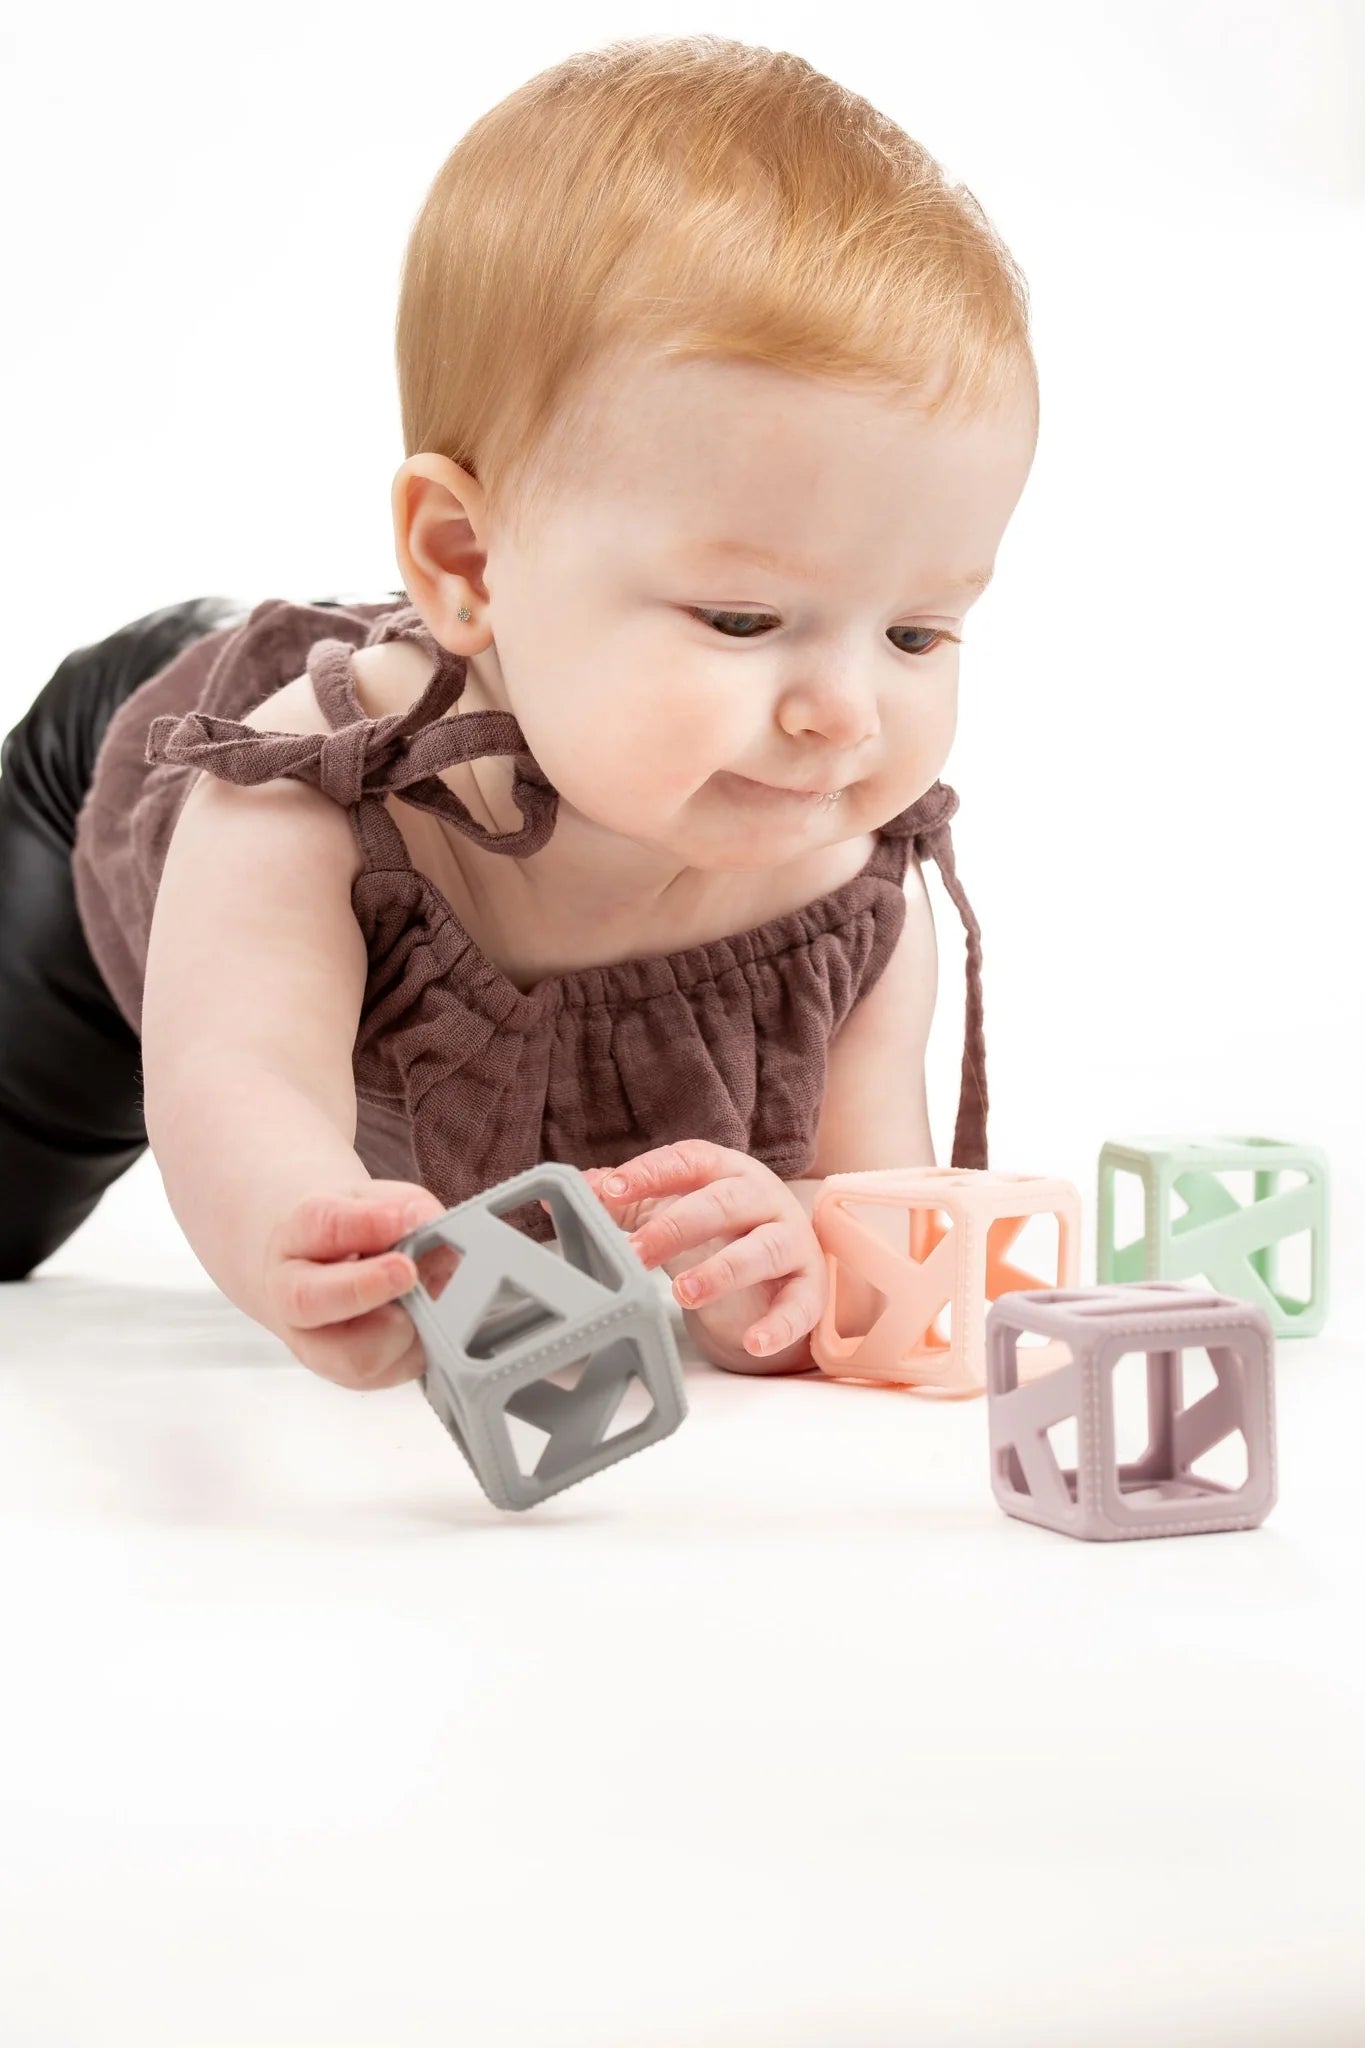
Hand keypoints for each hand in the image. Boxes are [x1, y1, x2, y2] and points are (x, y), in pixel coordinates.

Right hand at [261, 1179, 448, 1390]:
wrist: (318, 1268)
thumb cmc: (350, 1231)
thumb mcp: (373, 1200)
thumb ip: (402, 1208)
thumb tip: (430, 1227)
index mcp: (293, 1239)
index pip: (320, 1226)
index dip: (364, 1224)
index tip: (403, 1220)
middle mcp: (292, 1298)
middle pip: (310, 1301)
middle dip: (363, 1287)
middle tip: (408, 1271)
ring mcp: (319, 1345)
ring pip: (354, 1356)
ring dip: (404, 1327)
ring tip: (428, 1298)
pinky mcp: (355, 1376)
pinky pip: (393, 1370)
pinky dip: (421, 1345)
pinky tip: (429, 1319)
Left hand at [586, 1141, 826, 1362]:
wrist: (786, 1258)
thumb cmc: (719, 1226)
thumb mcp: (672, 1206)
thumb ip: (620, 1199)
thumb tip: (555, 1192)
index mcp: (725, 1171)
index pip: (689, 1160)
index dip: (651, 1172)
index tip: (611, 1190)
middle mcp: (763, 1199)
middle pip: (722, 1204)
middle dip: (676, 1226)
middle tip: (634, 1253)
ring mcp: (790, 1241)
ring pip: (761, 1250)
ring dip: (722, 1270)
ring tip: (681, 1294)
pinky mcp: (809, 1286)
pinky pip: (800, 1305)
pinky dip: (779, 1325)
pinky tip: (753, 1341)